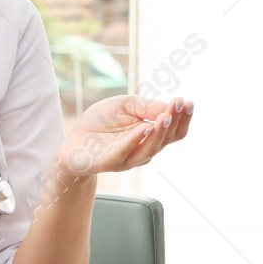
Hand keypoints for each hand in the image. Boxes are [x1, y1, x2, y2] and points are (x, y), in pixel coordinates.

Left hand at [56, 95, 193, 180]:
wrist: (75, 141)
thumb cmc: (102, 122)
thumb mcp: (126, 105)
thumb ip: (146, 107)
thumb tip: (169, 107)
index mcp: (151, 137)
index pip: (174, 131)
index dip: (183, 118)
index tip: (187, 102)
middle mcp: (144, 150)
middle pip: (166, 140)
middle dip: (175, 121)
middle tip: (179, 104)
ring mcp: (128, 158)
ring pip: (149, 149)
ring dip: (159, 132)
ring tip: (166, 117)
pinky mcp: (109, 161)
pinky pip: (124, 152)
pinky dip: (135, 141)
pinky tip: (144, 129)